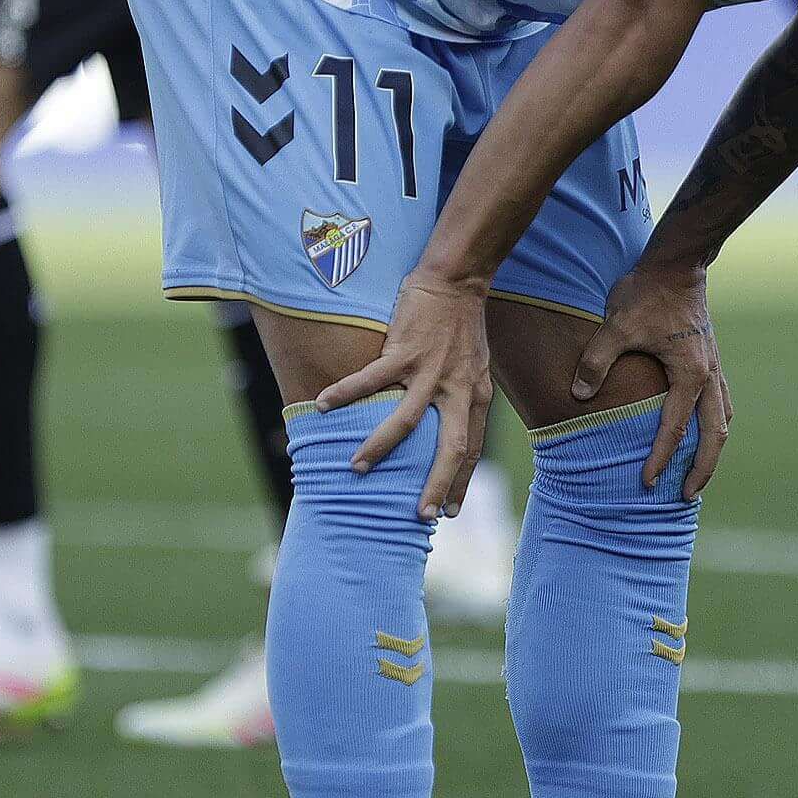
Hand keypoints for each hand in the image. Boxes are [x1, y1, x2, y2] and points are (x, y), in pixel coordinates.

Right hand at [322, 273, 498, 519]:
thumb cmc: (462, 325)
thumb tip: (448, 426)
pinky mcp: (405, 349)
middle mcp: (458, 388)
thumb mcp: (475, 367)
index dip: (460, 481)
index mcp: (475, 395)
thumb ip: (463, 397)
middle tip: (421, 516)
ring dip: (379, 448)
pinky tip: (322, 405)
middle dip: (437, 484)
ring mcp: (431, 370)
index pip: (470, 448)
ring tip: (357, 468)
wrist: (457, 281)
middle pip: (451, 447)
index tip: (448, 511)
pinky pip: (371, 378)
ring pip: (405, 421)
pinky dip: (345, 393)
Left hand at [569, 260, 730, 497]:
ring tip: (700, 472)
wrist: (676, 263)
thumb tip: (578, 396)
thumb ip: (596, 362)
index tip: (648, 483)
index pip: (674, 428)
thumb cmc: (646, 294)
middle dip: (702, 468)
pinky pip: (720, 400)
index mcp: (689, 374)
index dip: (661, 458)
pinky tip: (703, 430)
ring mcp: (714, 367)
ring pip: (722, 419)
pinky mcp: (711, 358)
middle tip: (686, 496)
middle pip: (714, 435)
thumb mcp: (616, 326)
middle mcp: (708, 376)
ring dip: (713, 448)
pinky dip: (714, 423)